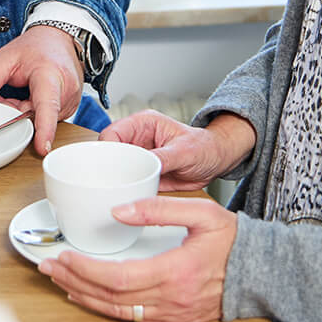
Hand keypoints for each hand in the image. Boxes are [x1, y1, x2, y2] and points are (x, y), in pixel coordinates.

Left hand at [0, 24, 82, 153]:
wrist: (59, 38)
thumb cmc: (35, 48)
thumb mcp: (4, 58)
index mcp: (50, 76)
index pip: (46, 106)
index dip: (44, 129)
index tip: (42, 148)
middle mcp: (66, 92)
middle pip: (34, 117)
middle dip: (15, 111)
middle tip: (10, 91)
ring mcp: (70, 102)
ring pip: (38, 120)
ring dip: (24, 111)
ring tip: (24, 90)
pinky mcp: (69, 109)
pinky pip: (44, 118)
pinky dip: (33, 111)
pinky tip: (31, 96)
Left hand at [38, 196, 236, 321]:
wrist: (265, 273)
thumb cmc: (236, 240)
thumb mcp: (202, 213)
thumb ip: (158, 210)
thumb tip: (118, 212)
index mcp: (176, 273)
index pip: (118, 278)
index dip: (85, 271)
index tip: (62, 257)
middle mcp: (171, 300)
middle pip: (110, 298)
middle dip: (74, 282)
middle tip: (48, 266)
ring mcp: (172, 314)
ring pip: (118, 312)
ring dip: (85, 297)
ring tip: (60, 280)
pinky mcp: (174, 319)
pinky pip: (132, 317)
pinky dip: (105, 307)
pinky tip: (90, 295)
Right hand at [102, 110, 255, 191]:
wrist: (216, 161)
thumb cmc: (204, 147)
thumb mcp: (185, 151)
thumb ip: (163, 157)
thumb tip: (144, 165)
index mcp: (142, 124)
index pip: (112, 133)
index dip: (105, 150)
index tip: (106, 167)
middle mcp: (136, 140)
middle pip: (108, 153)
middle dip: (106, 169)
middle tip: (108, 184)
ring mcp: (137, 158)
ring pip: (114, 169)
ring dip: (114, 181)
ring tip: (115, 193)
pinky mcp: (141, 173)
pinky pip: (127, 182)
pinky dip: (125, 190)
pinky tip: (126, 197)